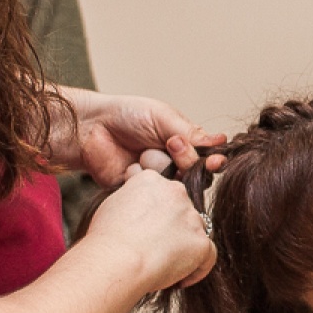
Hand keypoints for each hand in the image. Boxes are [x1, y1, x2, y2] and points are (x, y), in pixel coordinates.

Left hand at [50, 88, 225, 186]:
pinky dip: (143, 183)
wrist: (91, 128)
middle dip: (185, 162)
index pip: (207, 157)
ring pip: (174, 188)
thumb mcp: (164, 117)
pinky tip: (132, 168)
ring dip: (160, 170)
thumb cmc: (127, 115)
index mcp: (183, 142)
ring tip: (143, 154)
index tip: (213, 161)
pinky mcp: (140, 194)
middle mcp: (174, 164)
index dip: (211, 161)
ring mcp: (157, 180)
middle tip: (171, 147)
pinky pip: (152, 197)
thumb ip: (191, 133)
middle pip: (195, 176)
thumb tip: (221, 141)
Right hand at [83, 169, 216, 292]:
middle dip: (171, 228)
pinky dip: (196, 269)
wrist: (117, 260)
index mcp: (151, 180)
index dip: (155, 213)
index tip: (145, 230)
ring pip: (195, 230)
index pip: (161, 193)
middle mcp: (175, 192)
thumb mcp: (111, 206)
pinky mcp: (201, 243)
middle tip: (154, 248)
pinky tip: (179, 280)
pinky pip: (208, 255)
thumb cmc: (105, 239)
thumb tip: (136, 209)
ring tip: (164, 266)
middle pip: (180, 209)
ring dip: (184, 246)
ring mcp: (191, 217)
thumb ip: (131, 201)